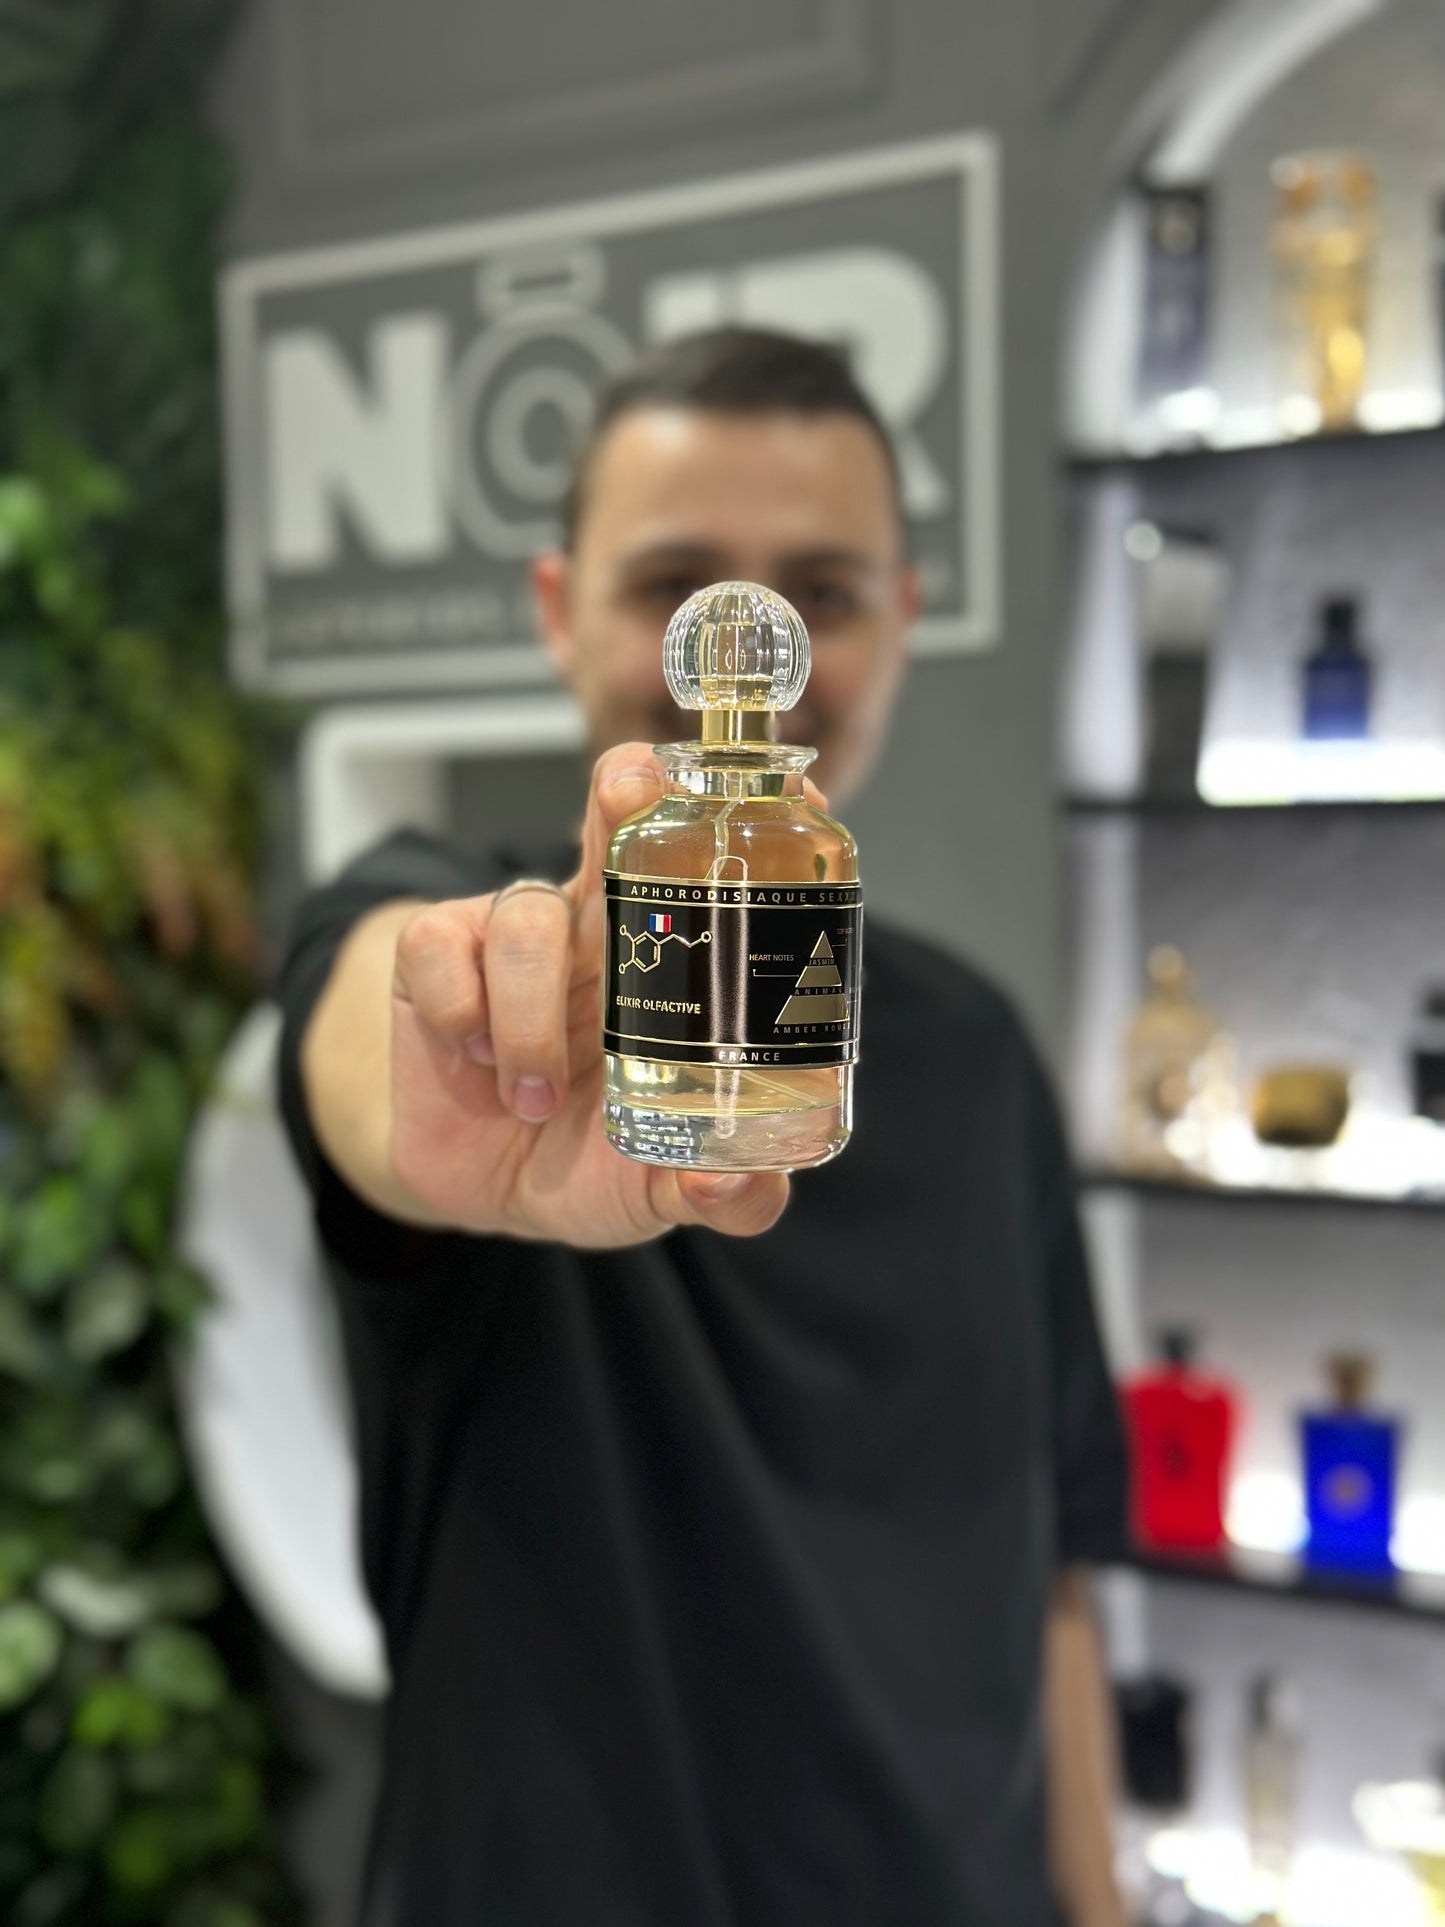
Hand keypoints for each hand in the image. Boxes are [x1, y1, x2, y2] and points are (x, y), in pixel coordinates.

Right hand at [388, 742, 790, 1247]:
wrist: (485, 1193)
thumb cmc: (591, 1161)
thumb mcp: (660, 1185)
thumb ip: (719, 1195)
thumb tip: (744, 1187)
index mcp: (666, 958)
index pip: (701, 861)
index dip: (731, 815)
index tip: (783, 796)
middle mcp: (594, 926)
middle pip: (613, 818)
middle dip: (623, 791)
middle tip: (627, 796)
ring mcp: (512, 935)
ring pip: (528, 918)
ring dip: (532, 1015)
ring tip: (537, 1097)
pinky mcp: (436, 958)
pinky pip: (441, 946)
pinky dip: (463, 1009)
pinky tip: (478, 1060)